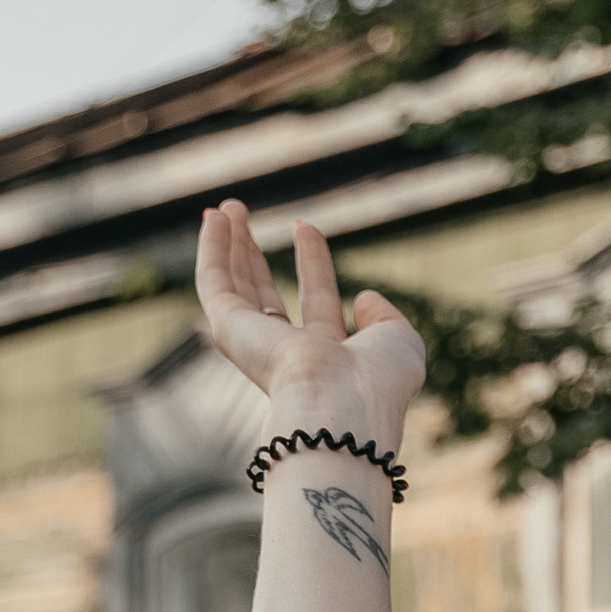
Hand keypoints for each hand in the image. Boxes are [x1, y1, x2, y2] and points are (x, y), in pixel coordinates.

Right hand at [196, 200, 424, 449]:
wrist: (342, 405)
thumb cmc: (377, 382)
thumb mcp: (398, 341)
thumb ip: (385, 317)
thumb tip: (362, 297)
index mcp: (326, 358)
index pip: (315, 301)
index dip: (311, 263)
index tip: (306, 227)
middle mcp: (285, 352)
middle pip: (264, 293)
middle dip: (254, 255)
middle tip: (245, 214)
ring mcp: (253, 342)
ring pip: (234, 286)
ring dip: (227, 244)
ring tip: (227, 206)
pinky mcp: (228, 330)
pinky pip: (213, 282)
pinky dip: (212, 249)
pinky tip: (214, 218)